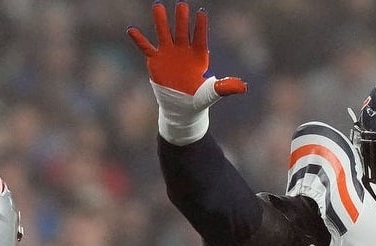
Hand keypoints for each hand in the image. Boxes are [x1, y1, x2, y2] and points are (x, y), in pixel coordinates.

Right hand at [126, 2, 246, 144]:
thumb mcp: (212, 93)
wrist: (182, 106)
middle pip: (182, 31)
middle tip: (182, 4)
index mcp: (198, 55)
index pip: (200, 37)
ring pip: (164, 33)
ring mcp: (169, 53)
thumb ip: (225, 87)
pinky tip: (131, 30)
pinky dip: (139, 39)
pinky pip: (146, 47)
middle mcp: (183, 49)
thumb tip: (244, 87)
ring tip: (158, 6)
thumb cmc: (199, 97)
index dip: (201, 26)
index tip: (202, 13)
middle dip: (182, 19)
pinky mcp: (156, 60)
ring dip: (161, 21)